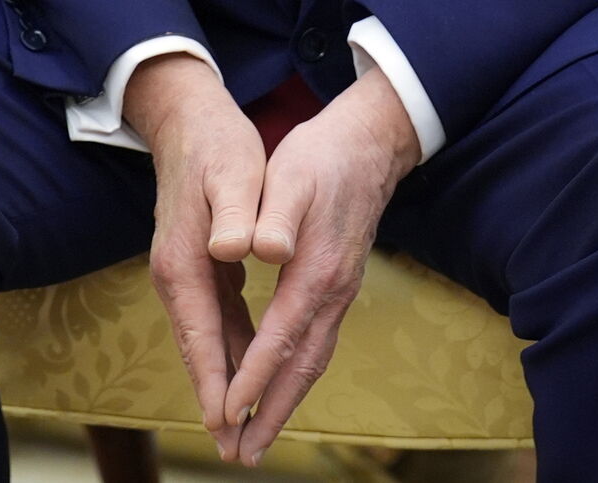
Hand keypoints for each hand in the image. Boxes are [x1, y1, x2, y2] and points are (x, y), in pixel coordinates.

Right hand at [127, 52, 266, 460]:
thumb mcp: (232, 172)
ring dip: (224, 381)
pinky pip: (216, 319)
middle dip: (216, 400)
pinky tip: (248, 369)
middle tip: (235, 450)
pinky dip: (230, 349)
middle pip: (198, 349)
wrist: (189, 119)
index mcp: (185, 260)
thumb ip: (234, 213)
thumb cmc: (217, 146)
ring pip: (207, 339)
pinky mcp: (199, 265)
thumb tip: (238, 250)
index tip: (225, 423)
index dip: (214, 381)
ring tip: (241, 428)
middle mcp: (177, 274)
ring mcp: (186, 272)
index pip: (200, 334)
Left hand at [224, 67, 421, 466]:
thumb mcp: (291, 175)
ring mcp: (339, 293)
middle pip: (302, 367)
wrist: (368, 145)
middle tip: (243, 456)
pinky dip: (294, 377)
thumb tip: (263, 251)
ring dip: (283, 403)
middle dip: (271, 414)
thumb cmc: (320, 156)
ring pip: (312, 362)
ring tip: (256, 440)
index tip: (229, 412)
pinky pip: (315, 346)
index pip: (281, 336)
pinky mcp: (337, 287)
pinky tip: (278, 389)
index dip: (254, 377)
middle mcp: (333, 291)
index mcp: (315, 269)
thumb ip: (275, 215)